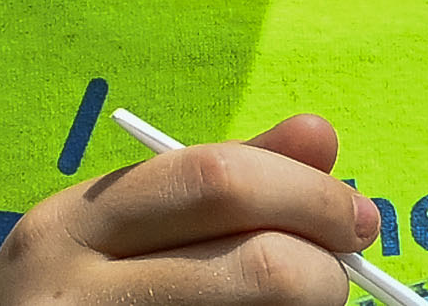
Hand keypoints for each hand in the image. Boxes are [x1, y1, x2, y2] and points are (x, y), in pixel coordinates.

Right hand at [0, 115, 380, 305]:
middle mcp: (73, 294)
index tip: (356, 215)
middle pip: (254, 268)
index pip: (214, 181)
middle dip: (323, 270)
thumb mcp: (115, 238)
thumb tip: (322, 137)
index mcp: (71, 227)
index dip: (304, 194)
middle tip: (345, 279)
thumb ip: (216, 186)